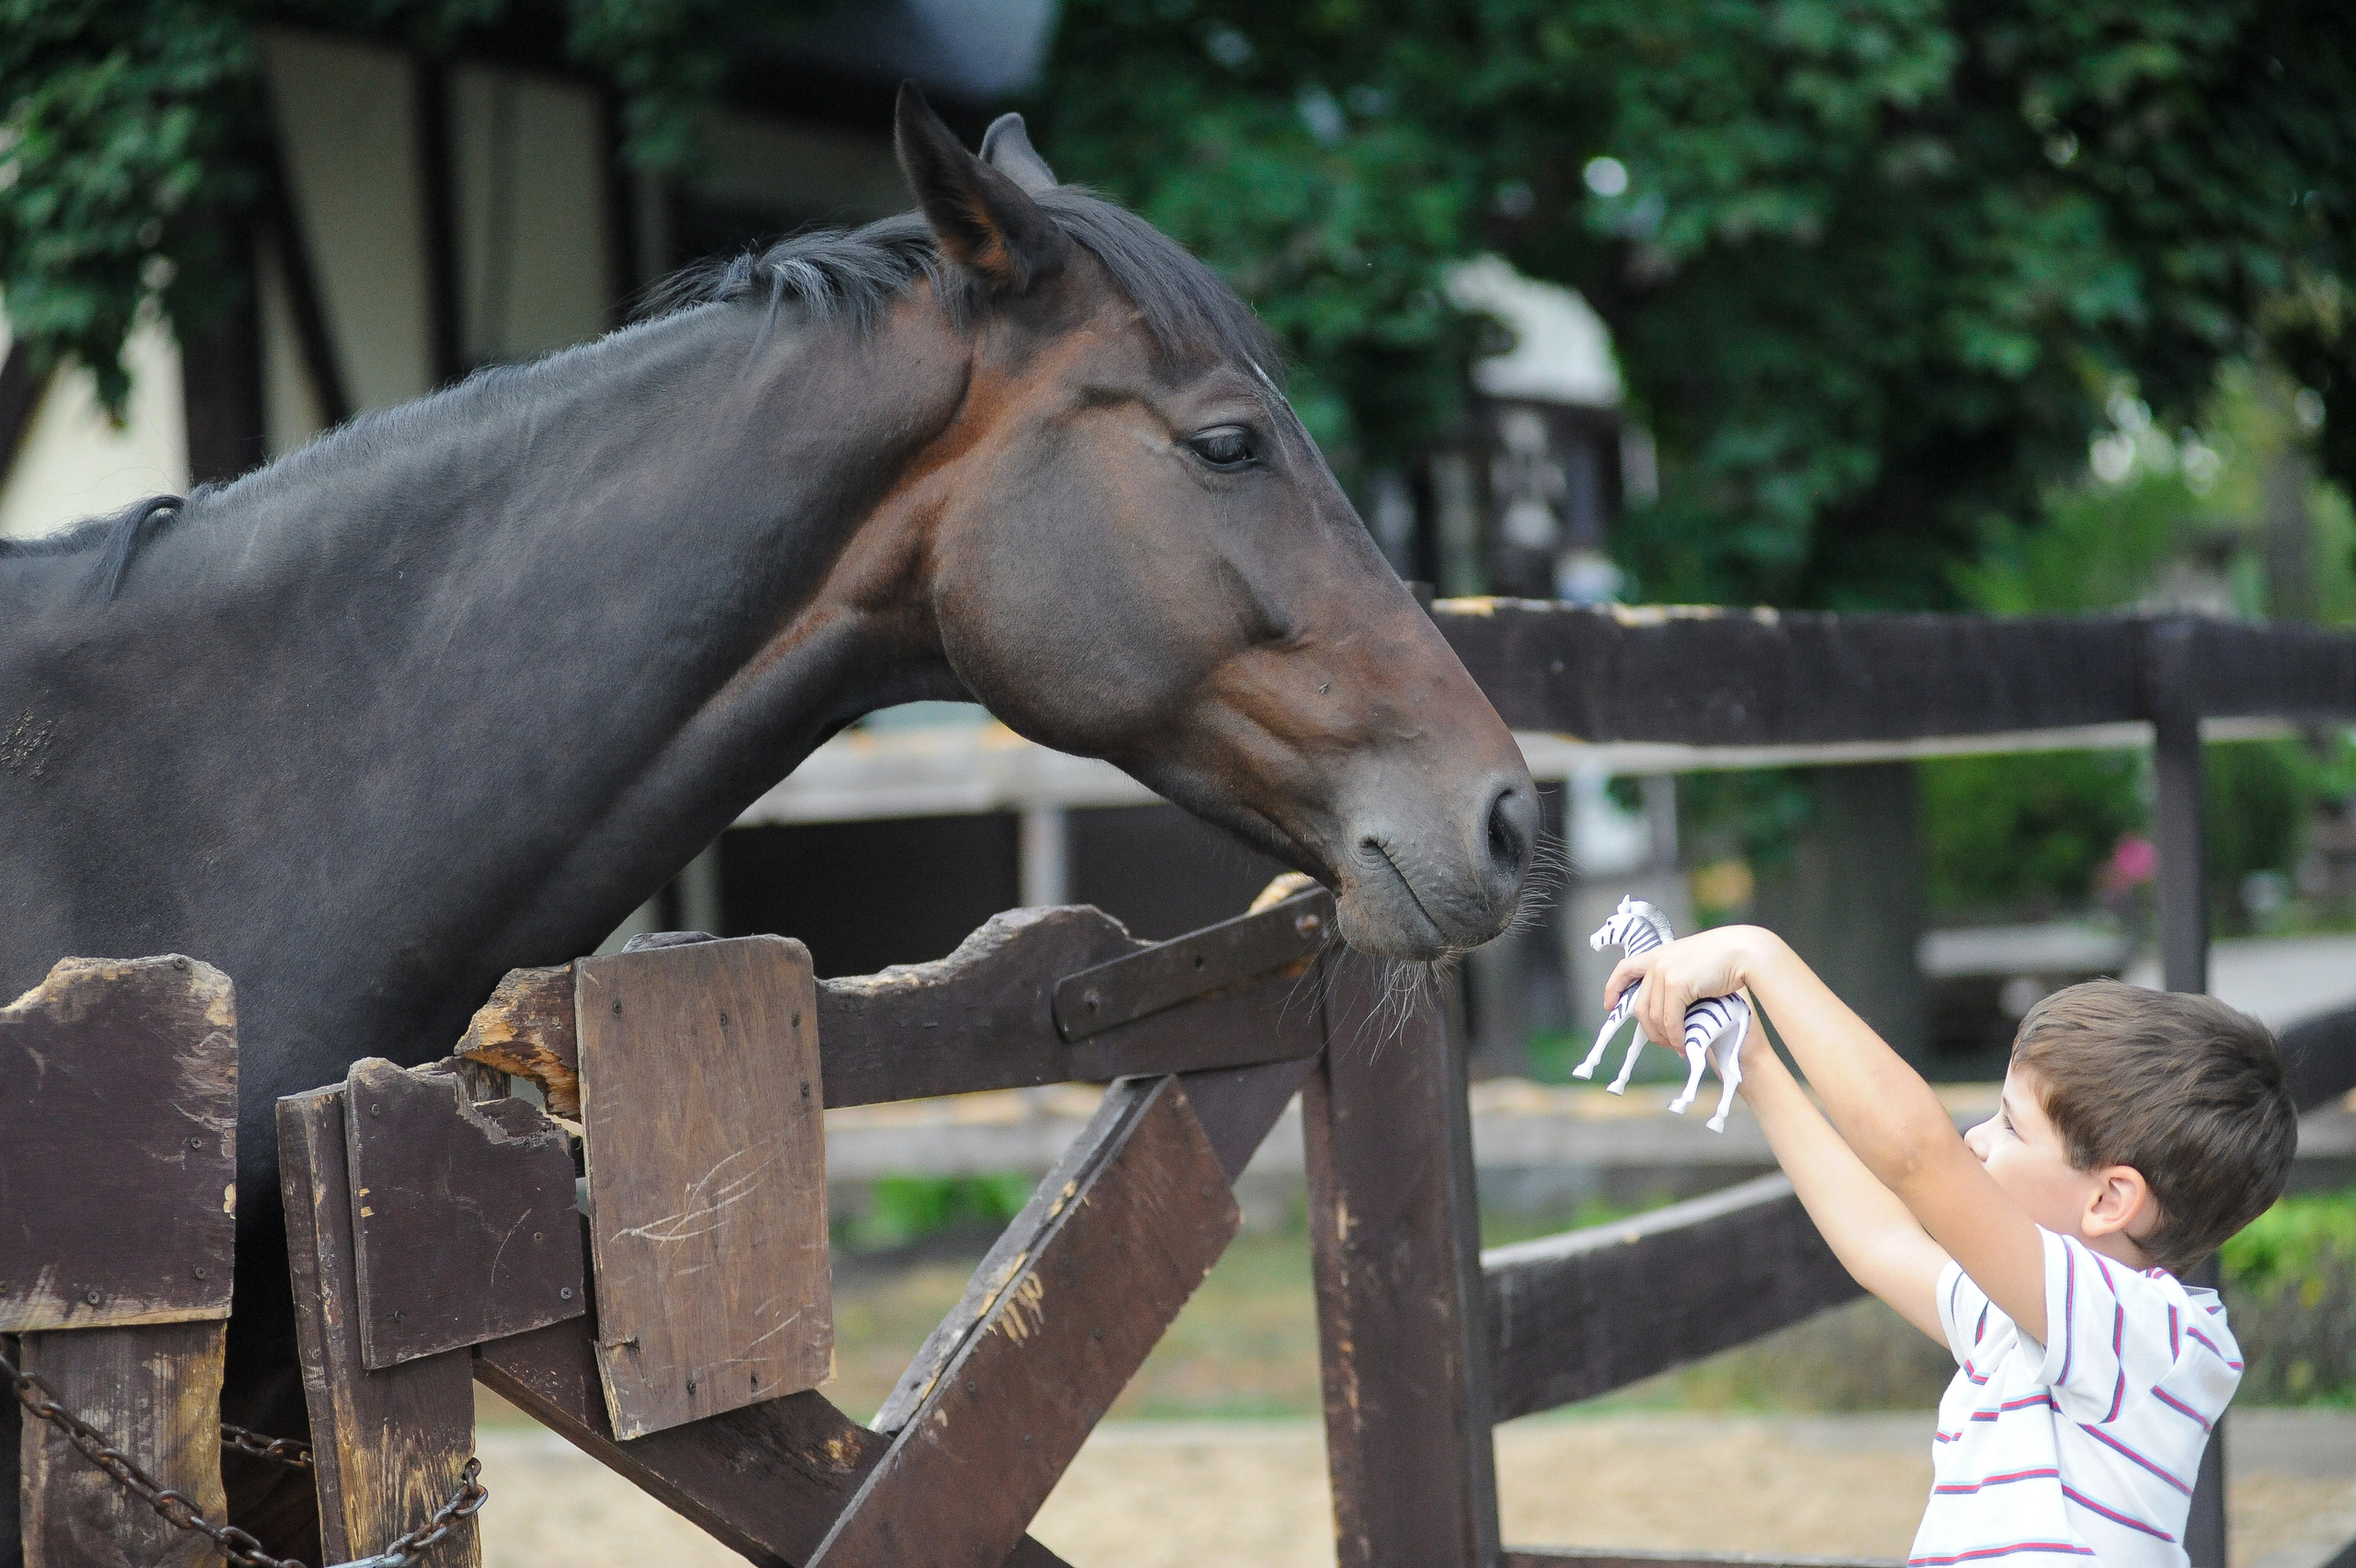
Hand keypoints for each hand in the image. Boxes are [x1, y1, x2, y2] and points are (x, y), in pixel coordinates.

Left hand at [1603, 926, 1774, 1047]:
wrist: (1745, 950)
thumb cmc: (1726, 958)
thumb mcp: (1693, 964)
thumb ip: (1677, 980)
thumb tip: (1670, 1009)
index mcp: (1658, 955)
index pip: (1625, 969)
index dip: (1613, 988)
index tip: (1610, 1005)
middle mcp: (1656, 962)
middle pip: (1640, 1007)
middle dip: (1651, 1031)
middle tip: (1667, 1044)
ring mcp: (1664, 972)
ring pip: (1654, 1017)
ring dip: (1666, 1037)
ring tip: (1679, 1047)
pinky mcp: (1676, 984)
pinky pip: (1670, 1020)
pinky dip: (1676, 1036)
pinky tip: (1684, 1044)